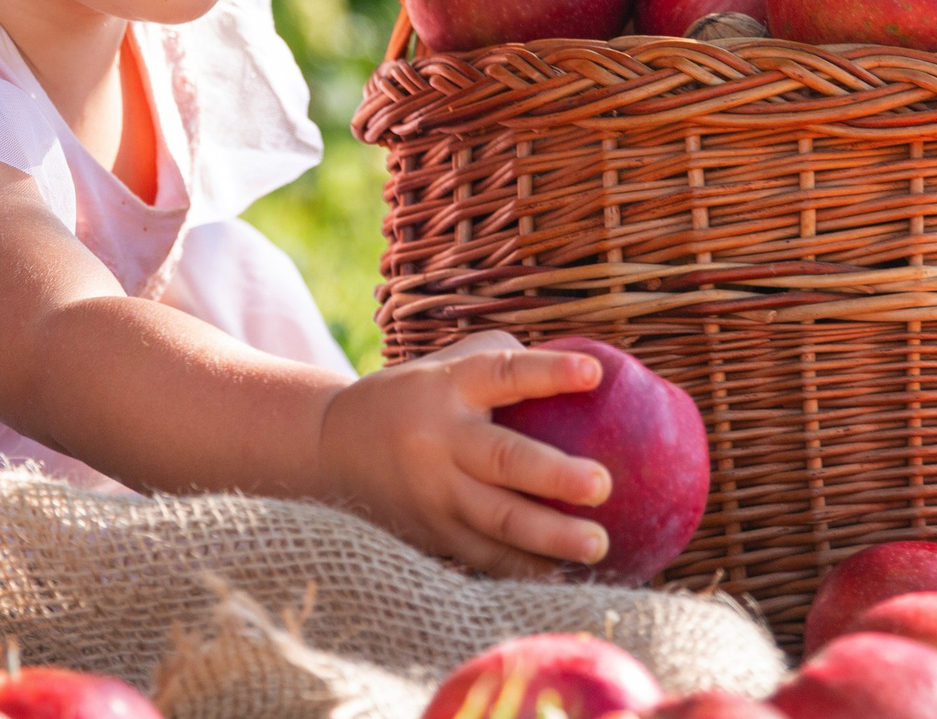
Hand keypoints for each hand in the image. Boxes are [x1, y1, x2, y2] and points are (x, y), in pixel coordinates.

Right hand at [313, 331, 611, 576]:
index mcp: (449, 386)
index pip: (502, 374)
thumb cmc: (416, 396)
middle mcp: (441, 440)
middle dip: (554, 475)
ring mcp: (435, 493)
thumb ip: (505, 361)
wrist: (334, 447)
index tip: (594, 374)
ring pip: (497, 520)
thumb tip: (587, 374)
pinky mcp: (434, 535)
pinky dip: (527, 567)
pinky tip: (568, 574)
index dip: (547, 373)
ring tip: (598, 544)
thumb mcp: (448, 364)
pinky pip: (487, 557)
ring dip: (550, 537)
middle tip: (602, 485)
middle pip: (502, 459)